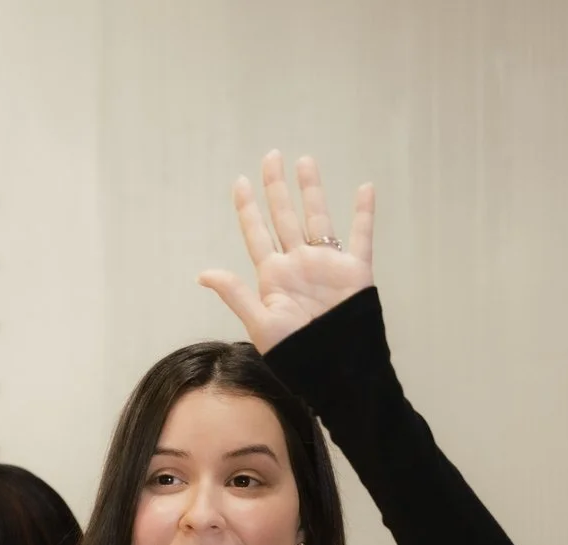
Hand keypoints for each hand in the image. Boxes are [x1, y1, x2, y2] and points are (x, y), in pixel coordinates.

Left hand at [198, 150, 375, 353]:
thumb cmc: (295, 351)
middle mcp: (298, 263)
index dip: (248, 209)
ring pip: (318, 217)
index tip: (240, 182)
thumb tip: (203, 274)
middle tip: (271, 156)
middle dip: (276, 187)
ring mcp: (326, 264)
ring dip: (312, 190)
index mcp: (273, 275)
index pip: (257, 233)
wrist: (335, 365)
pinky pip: (360, 235)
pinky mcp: (354, 269)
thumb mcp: (260, 322)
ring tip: (304, 161)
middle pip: (285, 216)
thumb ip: (235, 293)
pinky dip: (364, 213)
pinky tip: (365, 188)